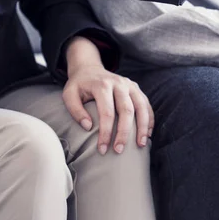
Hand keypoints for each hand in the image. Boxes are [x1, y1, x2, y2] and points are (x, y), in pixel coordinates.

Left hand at [62, 37, 153, 154]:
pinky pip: (146, 104)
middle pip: (127, 110)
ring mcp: (130, 85)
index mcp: (103, 85)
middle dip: (125, 133)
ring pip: (141, 107)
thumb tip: (88, 127)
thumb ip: (76, 110)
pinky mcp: (137, 88)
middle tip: (119, 150)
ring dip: (143, 127)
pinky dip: (149, 119)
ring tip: (141, 144)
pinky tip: (148, 133)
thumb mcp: (69, 95)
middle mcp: (120, 83)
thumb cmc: (79, 86)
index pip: (107, 112)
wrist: (90, 68)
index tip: (102, 149)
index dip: (106, 132)